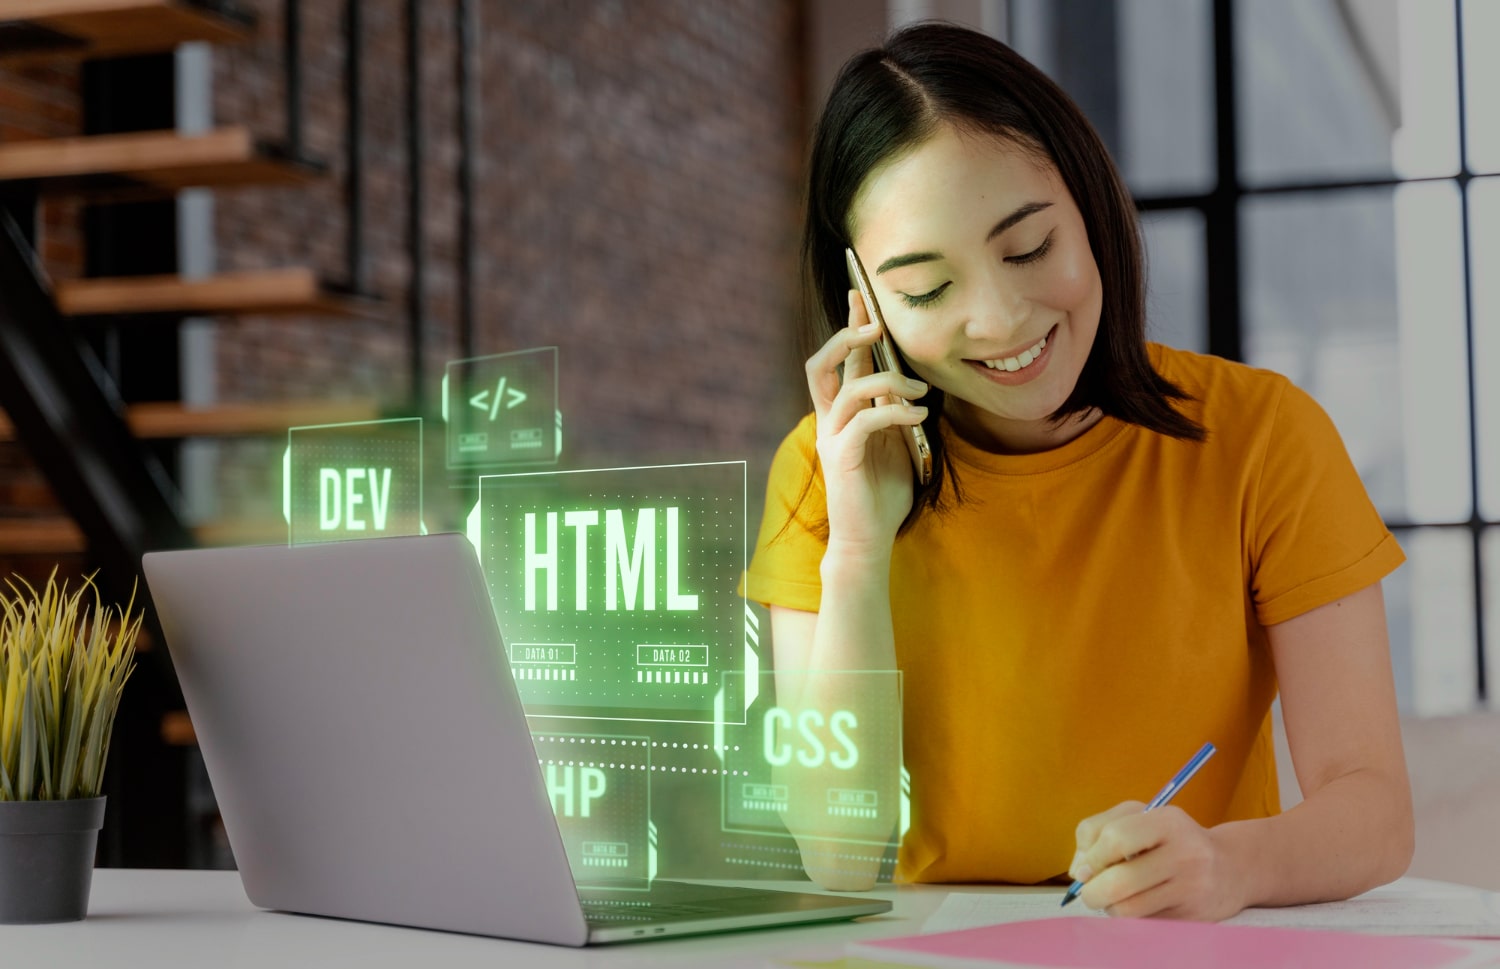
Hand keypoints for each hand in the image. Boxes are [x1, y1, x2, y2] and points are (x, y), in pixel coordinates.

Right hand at [805, 290, 928, 550]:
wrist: (868, 539)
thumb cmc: (883, 493)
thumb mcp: (896, 442)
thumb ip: (895, 410)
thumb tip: (911, 379)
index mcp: (840, 414)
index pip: (841, 361)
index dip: (849, 326)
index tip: (861, 296)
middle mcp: (829, 421)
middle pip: (822, 364)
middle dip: (848, 338)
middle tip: (877, 327)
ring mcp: (832, 438)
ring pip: (846, 388)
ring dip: (886, 380)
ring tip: (918, 390)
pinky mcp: (842, 458)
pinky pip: (865, 420)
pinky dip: (894, 410)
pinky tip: (918, 414)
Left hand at [1069, 801, 1244, 920]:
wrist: (1231, 868)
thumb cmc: (1170, 840)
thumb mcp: (1137, 819)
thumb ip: (1096, 832)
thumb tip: (1078, 871)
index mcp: (1168, 821)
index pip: (1116, 838)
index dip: (1092, 857)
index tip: (1086, 868)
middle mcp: (1185, 853)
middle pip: (1119, 881)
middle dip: (1092, 891)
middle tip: (1090, 892)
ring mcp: (1192, 888)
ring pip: (1129, 908)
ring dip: (1110, 907)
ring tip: (1114, 898)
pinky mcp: (1194, 917)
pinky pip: (1145, 923)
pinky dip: (1131, 917)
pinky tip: (1139, 904)